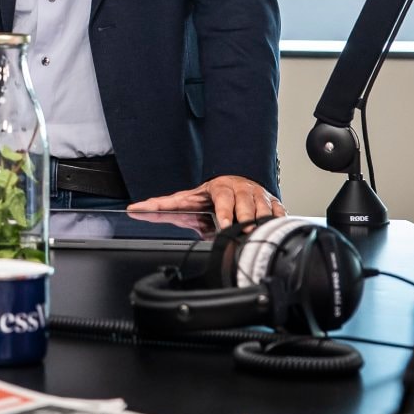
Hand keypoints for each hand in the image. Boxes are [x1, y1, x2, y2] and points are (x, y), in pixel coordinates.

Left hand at [129, 175, 284, 228]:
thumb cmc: (208, 196)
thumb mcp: (186, 199)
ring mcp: (256, 195)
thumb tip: (134, 210)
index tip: (225, 226)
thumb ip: (162, 206)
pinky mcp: (271, 202)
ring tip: (259, 232)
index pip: (223, 200)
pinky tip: (276, 227)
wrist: (235, 182)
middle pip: (245, 204)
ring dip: (261, 220)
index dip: (225, 213)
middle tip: (245, 230)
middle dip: (245, 217)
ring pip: (263, 208)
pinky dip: (278, 219)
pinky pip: (279, 211)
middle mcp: (240, 190)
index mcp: (220, 189)